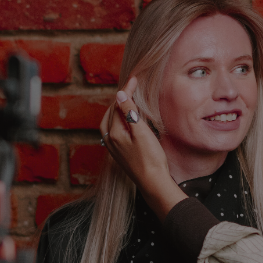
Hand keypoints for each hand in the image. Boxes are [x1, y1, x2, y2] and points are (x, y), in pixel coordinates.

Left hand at [104, 78, 185, 221]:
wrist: (153, 182)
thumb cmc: (150, 159)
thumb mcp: (141, 132)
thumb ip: (130, 113)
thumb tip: (120, 95)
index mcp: (113, 133)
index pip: (118, 105)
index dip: (126, 91)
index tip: (135, 80)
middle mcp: (109, 139)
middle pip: (111, 112)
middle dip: (121, 98)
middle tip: (132, 87)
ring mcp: (113, 147)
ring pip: (111, 121)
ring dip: (119, 109)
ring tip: (129, 100)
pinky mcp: (119, 152)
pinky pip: (115, 130)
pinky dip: (120, 120)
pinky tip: (128, 120)